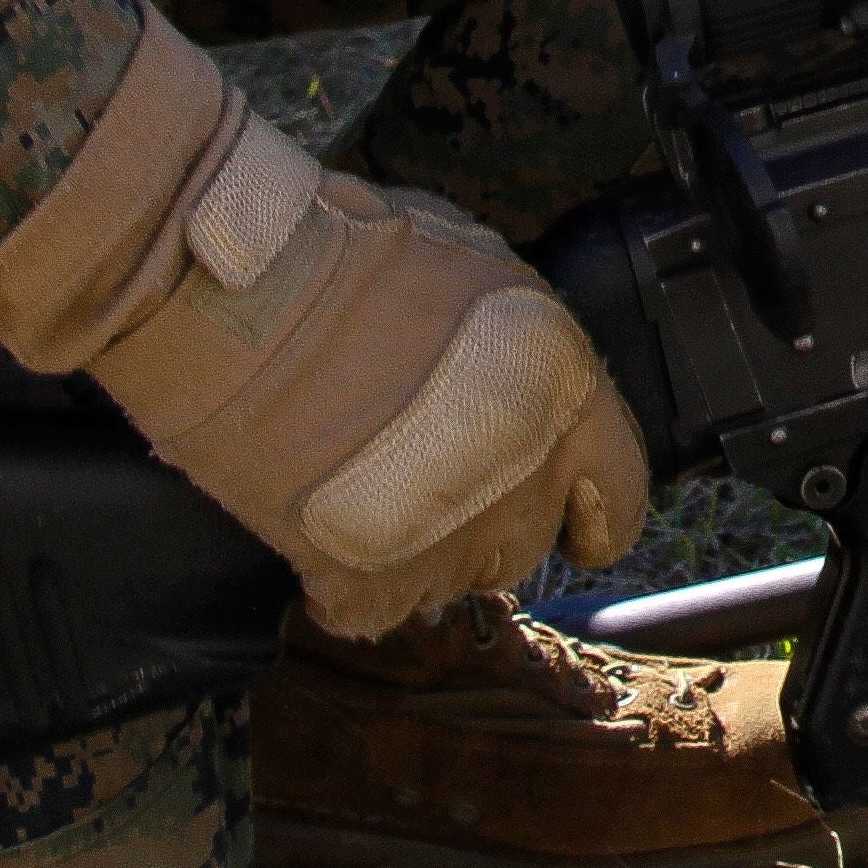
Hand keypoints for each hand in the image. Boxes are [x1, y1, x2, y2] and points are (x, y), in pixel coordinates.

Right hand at [0, 19, 647, 642]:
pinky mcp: (359, 575)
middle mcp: (524, 480)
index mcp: (567, 398)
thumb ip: (522, 347)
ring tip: (367, 495)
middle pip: (527, 545)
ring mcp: (445, 537)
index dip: (593, 513)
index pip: (621, 500)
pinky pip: (372, 613)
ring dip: (420, 554)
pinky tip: (321, 538)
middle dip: (485, 519)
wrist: (245, 292)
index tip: (574, 519)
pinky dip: (347, 588)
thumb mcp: (481, 267)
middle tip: (427, 475)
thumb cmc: (354, 254)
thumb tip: (520, 375)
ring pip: (453, 583)